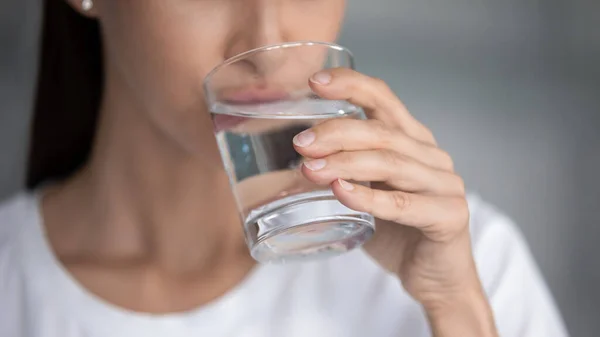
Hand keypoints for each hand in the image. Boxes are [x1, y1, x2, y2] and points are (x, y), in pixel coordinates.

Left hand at [294, 68, 496, 334]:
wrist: (437, 278)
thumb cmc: (398, 233)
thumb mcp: (369, 193)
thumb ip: (346, 172)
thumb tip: (297, 160)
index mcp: (413, 141)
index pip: (384, 99)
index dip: (352, 85)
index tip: (315, 81)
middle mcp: (432, 156)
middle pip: (382, 131)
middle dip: (337, 132)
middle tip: (301, 143)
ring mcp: (445, 184)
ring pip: (391, 163)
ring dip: (345, 163)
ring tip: (310, 169)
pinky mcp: (449, 215)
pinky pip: (403, 203)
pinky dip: (369, 196)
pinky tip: (341, 192)